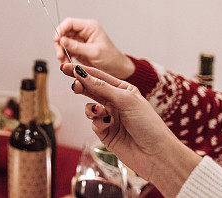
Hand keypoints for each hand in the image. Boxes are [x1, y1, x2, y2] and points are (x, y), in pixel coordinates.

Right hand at [54, 18, 134, 78]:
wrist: (117, 70)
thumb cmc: (111, 59)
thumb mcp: (93, 52)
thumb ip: (76, 46)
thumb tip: (62, 41)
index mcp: (90, 27)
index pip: (70, 23)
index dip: (61, 30)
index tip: (56, 40)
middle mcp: (84, 32)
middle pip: (64, 33)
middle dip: (60, 44)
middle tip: (59, 54)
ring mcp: (80, 41)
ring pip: (63, 42)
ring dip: (61, 52)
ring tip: (64, 61)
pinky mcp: (78, 49)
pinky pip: (66, 50)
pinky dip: (64, 57)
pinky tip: (67, 62)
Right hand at [63, 63, 200, 196]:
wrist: (156, 154)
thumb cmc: (148, 124)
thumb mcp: (126, 99)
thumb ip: (102, 87)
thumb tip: (82, 73)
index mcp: (123, 89)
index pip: (98, 76)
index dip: (82, 71)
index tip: (65, 67)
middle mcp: (115, 102)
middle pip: (91, 90)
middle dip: (82, 87)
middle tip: (75, 86)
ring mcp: (110, 117)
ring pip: (89, 107)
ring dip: (92, 108)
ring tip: (99, 111)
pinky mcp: (105, 132)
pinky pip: (93, 122)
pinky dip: (97, 122)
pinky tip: (107, 124)